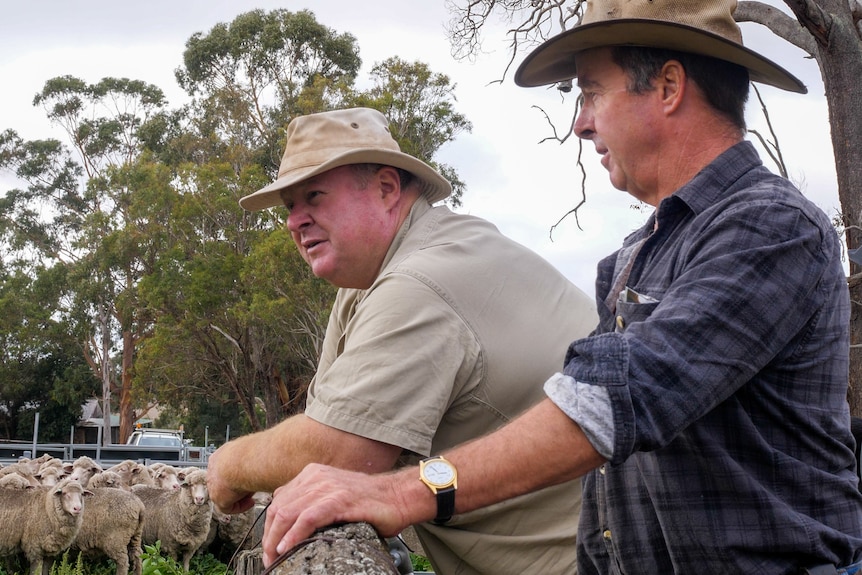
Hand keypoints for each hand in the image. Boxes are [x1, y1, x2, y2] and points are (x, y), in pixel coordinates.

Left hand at [206, 447, 255, 513]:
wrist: (246, 460)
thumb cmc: (251, 452)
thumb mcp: (250, 451)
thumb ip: (250, 457)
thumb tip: (261, 458)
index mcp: (219, 457)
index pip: (225, 468)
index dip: (237, 474)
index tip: (248, 475)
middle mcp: (213, 470)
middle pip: (224, 483)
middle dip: (238, 485)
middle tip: (251, 485)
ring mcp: (213, 485)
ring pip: (225, 495)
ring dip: (240, 495)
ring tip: (253, 491)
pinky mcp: (218, 497)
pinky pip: (228, 507)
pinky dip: (240, 506)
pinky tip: (251, 502)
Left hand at [262, 463, 408, 566]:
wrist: (399, 497)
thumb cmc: (370, 502)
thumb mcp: (335, 496)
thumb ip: (314, 504)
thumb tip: (293, 527)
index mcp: (313, 474)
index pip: (279, 500)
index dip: (270, 527)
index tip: (270, 548)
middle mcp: (316, 477)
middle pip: (279, 508)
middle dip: (269, 537)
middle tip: (269, 558)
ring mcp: (327, 487)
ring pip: (287, 513)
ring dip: (276, 540)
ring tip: (275, 558)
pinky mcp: (338, 500)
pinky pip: (307, 518)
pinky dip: (293, 535)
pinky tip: (287, 548)